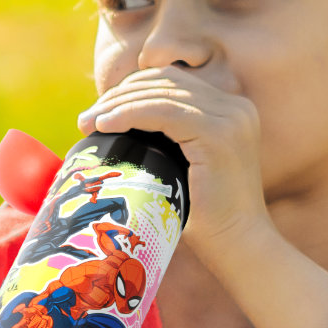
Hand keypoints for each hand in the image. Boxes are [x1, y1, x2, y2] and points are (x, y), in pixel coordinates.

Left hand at [79, 65, 270, 265]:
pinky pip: (163, 112)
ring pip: (161, 94)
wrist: (240, 246)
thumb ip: (167, 140)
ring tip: (89, 123)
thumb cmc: (207, 218)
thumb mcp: (186, 167)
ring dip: (117, 104)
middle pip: (166, 81)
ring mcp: (231, 118)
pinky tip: (106, 125)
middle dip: (120, 94)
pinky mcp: (219, 134)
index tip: (101, 113)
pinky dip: (129, 114)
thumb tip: (114, 125)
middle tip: (87, 119)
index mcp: (231, 110)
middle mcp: (236, 107)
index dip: (132, 89)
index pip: (173, 82)